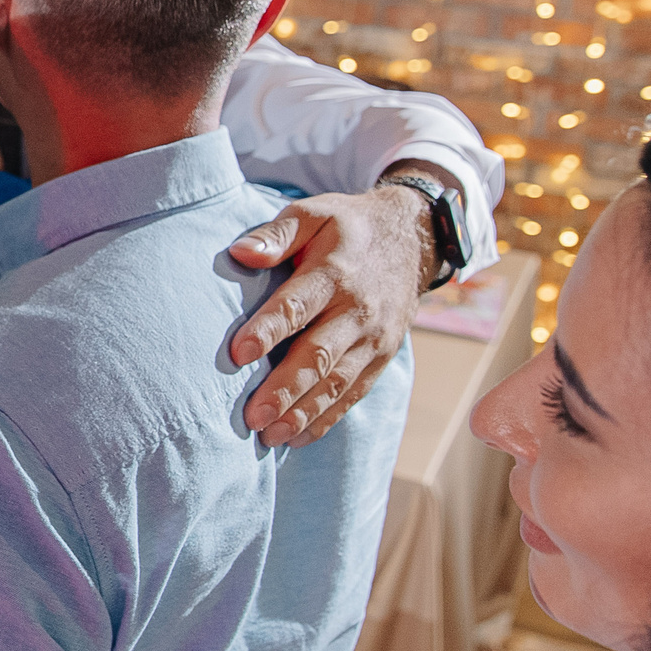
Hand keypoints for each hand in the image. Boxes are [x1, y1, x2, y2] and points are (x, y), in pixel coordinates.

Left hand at [227, 184, 431, 447]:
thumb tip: (241, 253)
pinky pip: (354, 393)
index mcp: (335, 271)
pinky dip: (327, 418)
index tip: (238, 353)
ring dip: (304, 413)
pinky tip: (298, 438)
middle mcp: (358, 311)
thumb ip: (277, 234)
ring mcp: (374, 338)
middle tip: (252, 417)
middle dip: (285, 389)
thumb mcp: (313, 213)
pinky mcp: (382, 356)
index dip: (269, 329)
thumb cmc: (347, 226)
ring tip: (270, 436)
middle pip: (319, 355)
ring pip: (337, 382)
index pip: (298, 305)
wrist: (412, 237)